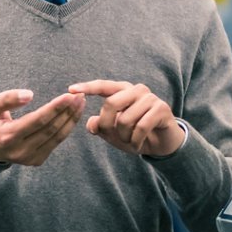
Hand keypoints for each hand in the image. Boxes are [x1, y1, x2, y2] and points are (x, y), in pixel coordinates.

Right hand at [0, 89, 84, 165]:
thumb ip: (6, 98)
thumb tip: (29, 94)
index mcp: (7, 136)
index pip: (37, 121)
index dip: (55, 108)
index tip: (69, 95)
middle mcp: (20, 150)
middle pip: (50, 129)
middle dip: (67, 111)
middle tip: (79, 96)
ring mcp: (29, 158)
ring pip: (57, 137)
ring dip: (71, 119)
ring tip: (80, 103)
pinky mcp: (36, 161)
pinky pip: (56, 143)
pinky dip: (66, 128)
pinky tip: (72, 115)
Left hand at [69, 80, 184, 157]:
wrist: (161, 144)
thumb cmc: (134, 134)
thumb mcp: (113, 132)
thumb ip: (100, 126)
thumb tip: (91, 124)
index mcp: (122, 91)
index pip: (103, 86)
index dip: (87, 88)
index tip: (70, 90)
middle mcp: (136, 90)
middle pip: (111, 104)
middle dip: (107, 125)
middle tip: (113, 137)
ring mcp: (150, 98)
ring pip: (125, 119)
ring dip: (124, 137)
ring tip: (129, 141)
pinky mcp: (161, 109)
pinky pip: (140, 127)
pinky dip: (135, 141)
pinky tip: (138, 145)